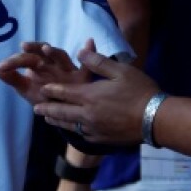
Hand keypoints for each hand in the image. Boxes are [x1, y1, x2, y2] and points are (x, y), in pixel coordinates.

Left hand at [0, 40, 91, 106]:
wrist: (65, 111)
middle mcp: (53, 64)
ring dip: (55, 52)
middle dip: (35, 49)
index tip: (0, 67)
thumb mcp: (27, 88)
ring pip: (62, 56)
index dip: (13, 61)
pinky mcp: (82, 78)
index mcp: (39, 65)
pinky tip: (90, 42)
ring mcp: (68, 70)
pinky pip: (87, 66)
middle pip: (44, 52)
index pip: (26, 58)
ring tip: (47, 48)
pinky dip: (91, 51)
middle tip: (23, 47)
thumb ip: (13, 78)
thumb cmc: (46, 96)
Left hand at [35, 45, 157, 145]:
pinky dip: (73, 131)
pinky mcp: (102, 139)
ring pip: (69, 125)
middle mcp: (87, 114)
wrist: (155, 119)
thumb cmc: (140, 91)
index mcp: (90, 96)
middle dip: (47, 109)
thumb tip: (80, 51)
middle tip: (35, 108)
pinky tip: (72, 130)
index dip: (52, 90)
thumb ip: (98, 62)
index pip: (64, 92)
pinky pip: (82, 135)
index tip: (41, 89)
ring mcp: (94, 129)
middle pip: (61, 112)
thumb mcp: (120, 70)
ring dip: (57, 121)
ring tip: (47, 120)